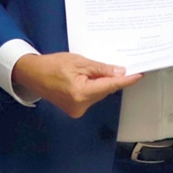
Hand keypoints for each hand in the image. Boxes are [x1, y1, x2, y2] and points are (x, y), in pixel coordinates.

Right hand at [12, 52, 140, 117]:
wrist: (33, 74)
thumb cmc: (53, 65)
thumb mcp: (79, 62)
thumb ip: (101, 69)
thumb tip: (120, 72)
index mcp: (81, 93)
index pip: (110, 86)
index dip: (126, 80)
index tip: (139, 75)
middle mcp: (80, 106)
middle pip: (105, 91)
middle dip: (112, 79)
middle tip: (121, 66)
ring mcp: (77, 110)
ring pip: (98, 94)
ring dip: (102, 83)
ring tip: (96, 70)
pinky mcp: (74, 110)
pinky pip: (91, 97)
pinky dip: (94, 88)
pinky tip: (91, 78)